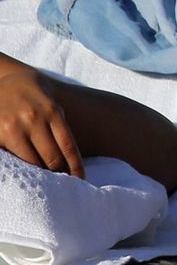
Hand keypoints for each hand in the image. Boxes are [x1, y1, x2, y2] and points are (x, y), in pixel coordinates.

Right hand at [0, 62, 84, 177]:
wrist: (1, 79)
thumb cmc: (31, 92)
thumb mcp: (51, 101)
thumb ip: (58, 123)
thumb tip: (71, 157)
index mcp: (52, 111)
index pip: (68, 146)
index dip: (75, 167)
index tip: (80, 180)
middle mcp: (34, 119)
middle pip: (52, 158)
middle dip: (59, 174)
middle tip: (65, 185)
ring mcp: (13, 128)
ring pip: (32, 162)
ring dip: (41, 174)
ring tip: (47, 182)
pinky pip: (12, 158)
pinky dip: (20, 167)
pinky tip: (26, 173)